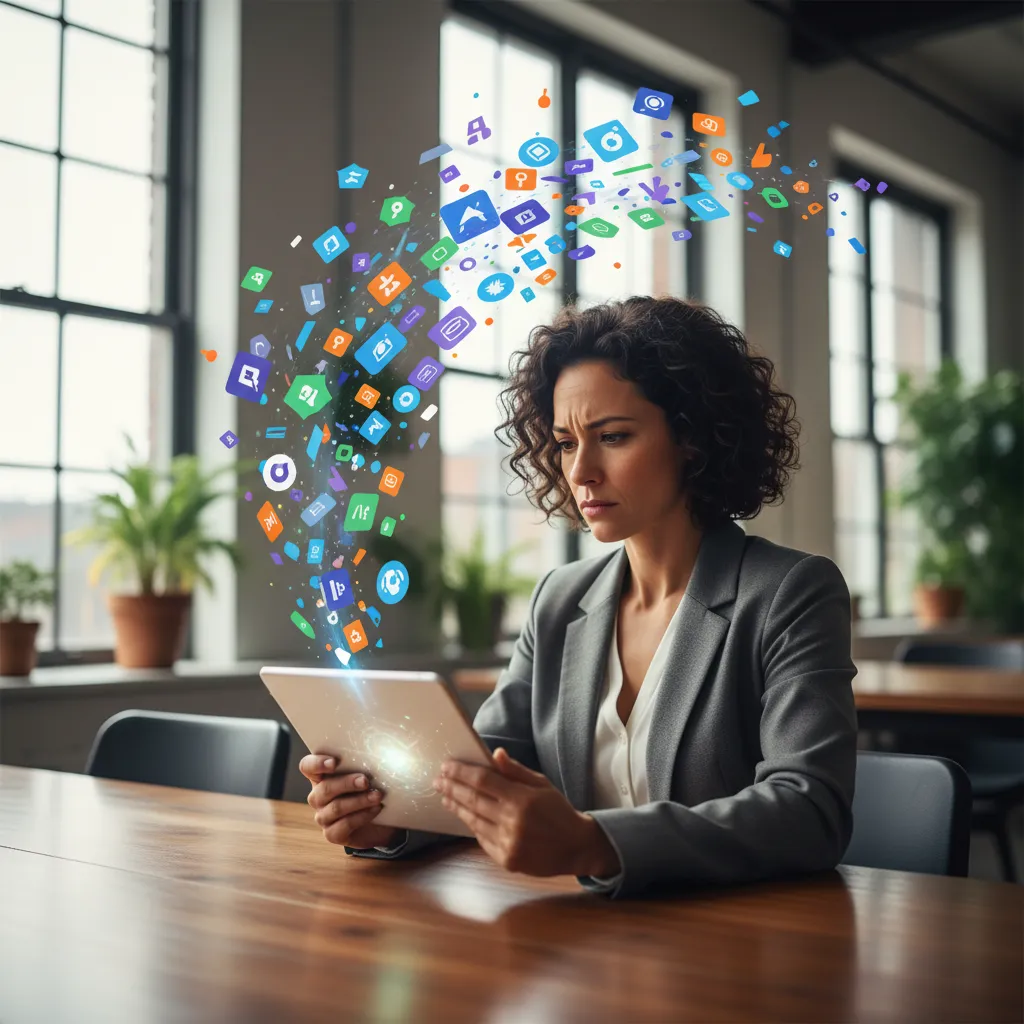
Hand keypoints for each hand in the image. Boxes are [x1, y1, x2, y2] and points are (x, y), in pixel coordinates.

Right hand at [300, 753, 402, 849]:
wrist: (380, 821)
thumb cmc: (370, 790)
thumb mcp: (367, 774)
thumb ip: (364, 762)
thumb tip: (380, 751)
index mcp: (321, 777)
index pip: (307, 766)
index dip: (316, 763)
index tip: (334, 762)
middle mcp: (318, 796)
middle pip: (324, 789)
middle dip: (347, 783)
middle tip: (365, 781)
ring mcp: (323, 817)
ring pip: (336, 808)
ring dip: (359, 801)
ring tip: (377, 796)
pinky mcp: (332, 834)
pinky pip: (344, 825)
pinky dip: (362, 816)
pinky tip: (376, 809)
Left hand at [433, 748, 619, 877]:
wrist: (576, 847)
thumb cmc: (558, 811)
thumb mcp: (542, 784)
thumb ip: (516, 771)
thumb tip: (495, 754)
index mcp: (522, 799)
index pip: (482, 781)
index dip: (461, 772)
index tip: (446, 765)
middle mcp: (512, 822)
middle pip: (472, 800)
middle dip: (451, 788)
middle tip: (437, 780)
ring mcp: (508, 843)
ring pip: (473, 821)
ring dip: (456, 807)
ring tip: (445, 796)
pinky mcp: (506, 859)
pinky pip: (481, 839)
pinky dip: (471, 825)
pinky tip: (464, 815)